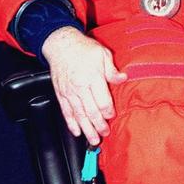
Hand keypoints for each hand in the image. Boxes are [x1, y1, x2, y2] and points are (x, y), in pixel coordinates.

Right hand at [41, 26, 127, 145]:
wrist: (61, 44)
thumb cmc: (83, 48)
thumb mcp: (102, 54)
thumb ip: (112, 70)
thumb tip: (123, 78)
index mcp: (92, 77)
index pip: (102, 101)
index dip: (108, 111)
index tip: (112, 116)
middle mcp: (80, 87)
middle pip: (91, 111)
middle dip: (99, 125)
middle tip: (104, 134)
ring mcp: (69, 92)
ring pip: (79, 115)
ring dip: (86, 129)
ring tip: (93, 140)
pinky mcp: (61, 94)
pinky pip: (66, 112)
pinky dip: (71, 123)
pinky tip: (76, 132)